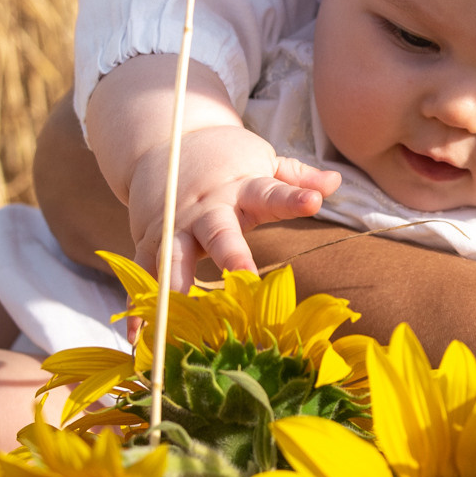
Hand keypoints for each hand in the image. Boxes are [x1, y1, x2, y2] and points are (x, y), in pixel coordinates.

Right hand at [127, 125, 339, 288]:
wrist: (161, 142)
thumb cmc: (222, 160)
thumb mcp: (260, 161)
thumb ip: (296, 178)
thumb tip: (336, 183)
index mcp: (240, 188)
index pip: (271, 192)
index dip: (293, 197)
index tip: (314, 202)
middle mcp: (206, 209)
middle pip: (219, 230)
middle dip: (230, 252)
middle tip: (243, 274)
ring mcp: (174, 225)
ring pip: (173, 253)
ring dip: (175, 279)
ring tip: (179, 303)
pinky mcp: (149, 240)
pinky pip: (141, 272)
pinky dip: (140, 303)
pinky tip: (139, 335)